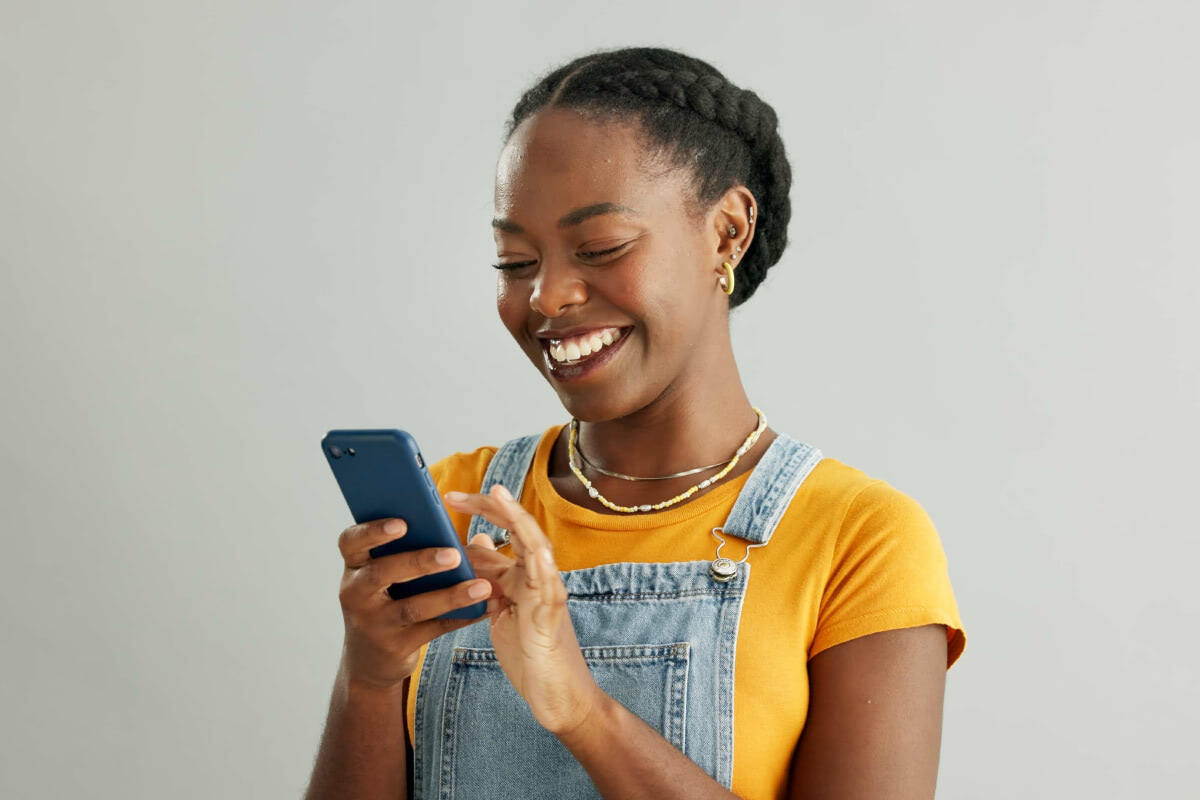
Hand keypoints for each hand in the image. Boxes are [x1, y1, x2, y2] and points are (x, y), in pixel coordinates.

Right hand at [336, 518, 491, 690]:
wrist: (370, 658)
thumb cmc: (387, 598)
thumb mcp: (387, 573)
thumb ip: (419, 548)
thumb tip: (477, 536)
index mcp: (355, 565)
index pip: (351, 541)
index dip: (374, 531)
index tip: (402, 523)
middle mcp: (357, 593)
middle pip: (382, 573)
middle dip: (419, 562)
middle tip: (453, 555)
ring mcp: (374, 622)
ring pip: (413, 607)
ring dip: (450, 596)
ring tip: (481, 586)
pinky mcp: (395, 646)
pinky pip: (433, 629)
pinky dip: (462, 617)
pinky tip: (485, 607)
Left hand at [445, 485, 601, 735]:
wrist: (557, 695)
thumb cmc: (529, 652)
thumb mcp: (500, 606)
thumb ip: (492, 576)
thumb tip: (476, 542)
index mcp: (524, 573)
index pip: (505, 530)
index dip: (482, 509)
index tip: (450, 497)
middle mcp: (539, 577)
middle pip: (520, 528)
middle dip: (492, 506)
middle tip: (456, 494)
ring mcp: (548, 594)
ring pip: (538, 547)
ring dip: (518, 521)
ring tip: (500, 497)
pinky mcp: (551, 619)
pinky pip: (549, 589)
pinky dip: (542, 567)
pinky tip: (535, 552)